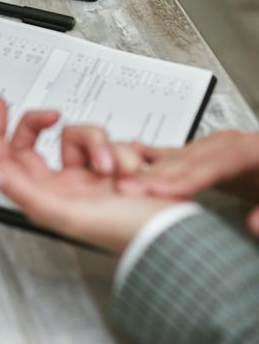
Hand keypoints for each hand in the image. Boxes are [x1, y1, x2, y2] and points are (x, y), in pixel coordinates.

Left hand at [0, 97, 175, 251]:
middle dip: (42, 124)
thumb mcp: (68, 215)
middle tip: (51, 117)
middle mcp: (58, 186)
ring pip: (76, 136)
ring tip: (114, 169)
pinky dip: (120, 152)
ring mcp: (85, 176)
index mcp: (42, 198)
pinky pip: (106, 142)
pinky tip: (129, 172)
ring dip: (97, 145)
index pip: (4, 159)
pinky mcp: (110, 167)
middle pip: (34, 140)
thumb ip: (25, 192)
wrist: (173, 230)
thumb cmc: (125, 232)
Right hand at [115, 130, 258, 234]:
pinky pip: (181, 154)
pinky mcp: (215, 153)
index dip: (181, 180)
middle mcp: (233, 143)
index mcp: (252, 151)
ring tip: (122, 184)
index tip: (155, 192)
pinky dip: (157, 158)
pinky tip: (135, 156)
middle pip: (187, 159)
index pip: (210, 166)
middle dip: (153, 174)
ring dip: (149, 171)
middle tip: (123, 189)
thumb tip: (253, 225)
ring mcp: (221, 145)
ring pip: (179, 156)